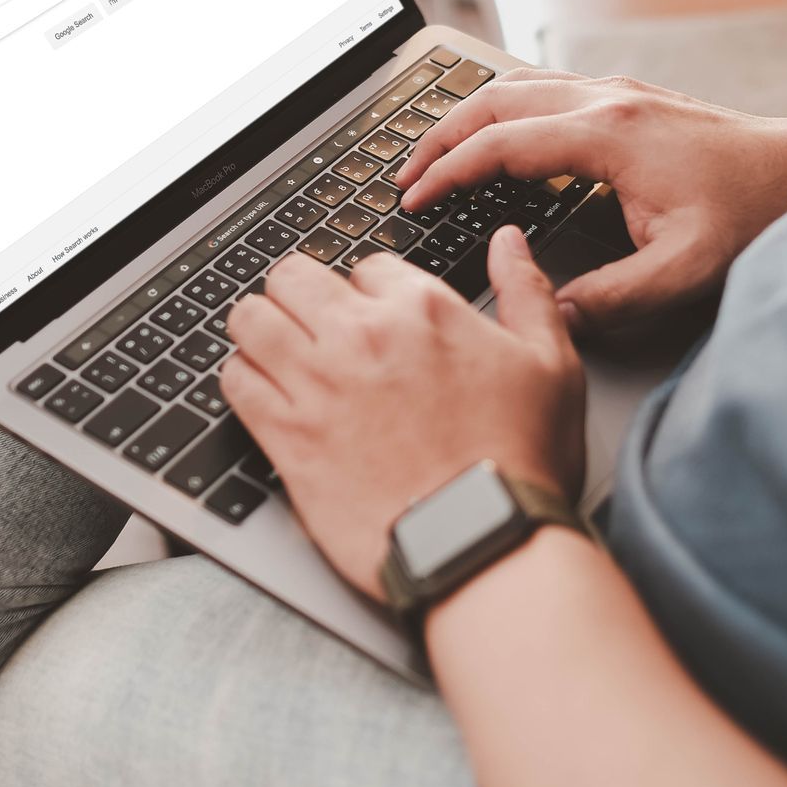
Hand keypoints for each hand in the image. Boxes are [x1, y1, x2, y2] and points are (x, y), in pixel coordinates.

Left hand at [222, 228, 582, 600]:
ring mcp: (317, 384)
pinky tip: (266, 396)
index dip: (370, 291)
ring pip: (250, 319)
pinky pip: (234, 381)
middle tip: (314, 324)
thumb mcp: (552, 365)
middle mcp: (362, 336)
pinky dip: (243, 380)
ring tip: (279, 351)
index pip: (366, 266)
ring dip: (262, 329)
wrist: (482, 544)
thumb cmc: (519, 462)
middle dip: (301, 294)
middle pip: (292, 276)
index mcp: (422, 310)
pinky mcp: (287, 436)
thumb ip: (527, 291)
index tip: (377, 319)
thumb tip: (507, 243)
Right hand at [397, 72, 786, 330]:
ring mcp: (616, 92)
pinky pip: (545, 90)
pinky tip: (497, 139)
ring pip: (517, 86)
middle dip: (440, 135)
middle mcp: (606, 99)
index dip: (449, 171)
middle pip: (495, 99)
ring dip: (469, 117)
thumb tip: (552, 319)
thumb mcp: (685, 270)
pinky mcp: (628, 98)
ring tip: (436, 155)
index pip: (501, 143)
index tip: (416, 198)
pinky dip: (504, 112)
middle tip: (406, 175)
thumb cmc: (754, 211)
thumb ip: (613, 299)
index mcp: (609, 134)